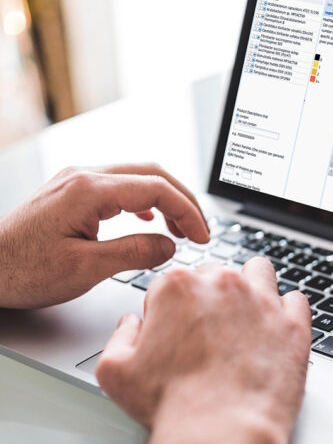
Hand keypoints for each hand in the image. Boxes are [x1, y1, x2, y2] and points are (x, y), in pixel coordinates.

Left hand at [0, 163, 208, 308]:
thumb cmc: (21, 270)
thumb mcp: (85, 268)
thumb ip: (134, 253)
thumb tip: (170, 246)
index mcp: (89, 190)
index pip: (157, 188)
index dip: (187, 211)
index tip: (201, 236)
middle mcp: (84, 175)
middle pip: (152, 173)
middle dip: (183, 200)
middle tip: (199, 230)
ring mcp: (77, 179)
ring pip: (138, 176)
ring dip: (165, 198)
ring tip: (180, 227)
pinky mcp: (72, 190)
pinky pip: (119, 185)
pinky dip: (143, 199)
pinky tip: (149, 217)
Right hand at [96, 258, 310, 443]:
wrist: (219, 435)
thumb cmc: (171, 406)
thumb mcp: (115, 372)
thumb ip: (119, 337)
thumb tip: (131, 324)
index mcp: (178, 287)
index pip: (172, 283)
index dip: (169, 309)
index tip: (173, 332)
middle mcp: (223, 284)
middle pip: (216, 274)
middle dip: (209, 297)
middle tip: (207, 333)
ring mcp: (263, 300)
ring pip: (258, 272)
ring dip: (251, 287)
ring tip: (244, 319)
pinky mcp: (293, 323)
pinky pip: (295, 300)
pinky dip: (287, 312)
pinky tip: (275, 331)